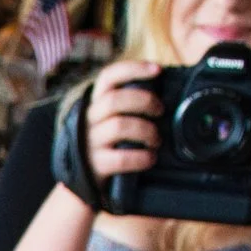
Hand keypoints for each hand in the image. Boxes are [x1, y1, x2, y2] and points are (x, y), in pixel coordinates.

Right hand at [81, 58, 161, 189]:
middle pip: (115, 100)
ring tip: (156, 140)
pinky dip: (141, 157)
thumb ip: (130, 104)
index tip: (158, 70)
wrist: (86, 181)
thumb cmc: (110, 144)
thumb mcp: (113, 119)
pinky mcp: (96, 165)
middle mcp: (88, 120)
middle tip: (160, 111)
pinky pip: (121, 158)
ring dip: (146, 131)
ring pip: (119, 126)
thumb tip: (164, 87)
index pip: (109, 77)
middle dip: (145, 101)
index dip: (133, 69)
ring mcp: (90, 143)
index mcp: (96, 104)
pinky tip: (150, 158)